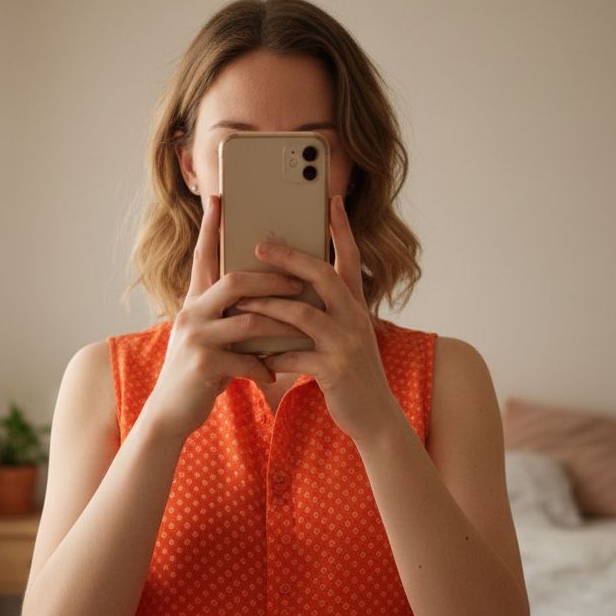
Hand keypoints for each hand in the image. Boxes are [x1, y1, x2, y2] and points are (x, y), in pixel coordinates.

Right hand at [145, 194, 308, 441]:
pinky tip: (274, 373)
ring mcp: (195, 339)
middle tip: (299, 282)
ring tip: (302, 326)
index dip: (211, 228)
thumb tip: (263, 296)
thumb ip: (229, 314)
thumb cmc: (199, 372)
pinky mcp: (203, 366)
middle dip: (271, 280)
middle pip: (234, 282)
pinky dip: (264, 365)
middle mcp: (192, 314)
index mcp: (195, 302)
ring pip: (247, 320)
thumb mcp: (210, 336)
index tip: (220, 199)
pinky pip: (244, 359)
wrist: (170, 413)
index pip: (204, 257)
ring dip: (279, 323)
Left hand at [233, 194, 399, 444]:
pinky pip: (296, 354)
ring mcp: (346, 342)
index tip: (331, 200)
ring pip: (302, 313)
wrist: (375, 415)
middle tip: (259, 245)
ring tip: (241, 300)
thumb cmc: (350, 372)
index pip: (350, 258)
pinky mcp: (335, 369)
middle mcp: (354, 318)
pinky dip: (272, 353)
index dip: (342, 229)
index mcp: (355, 306)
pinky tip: (255, 354)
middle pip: (322, 276)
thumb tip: (290, 289)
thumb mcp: (345, 335)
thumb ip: (326, 311)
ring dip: (267, 305)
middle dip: (289, 258)